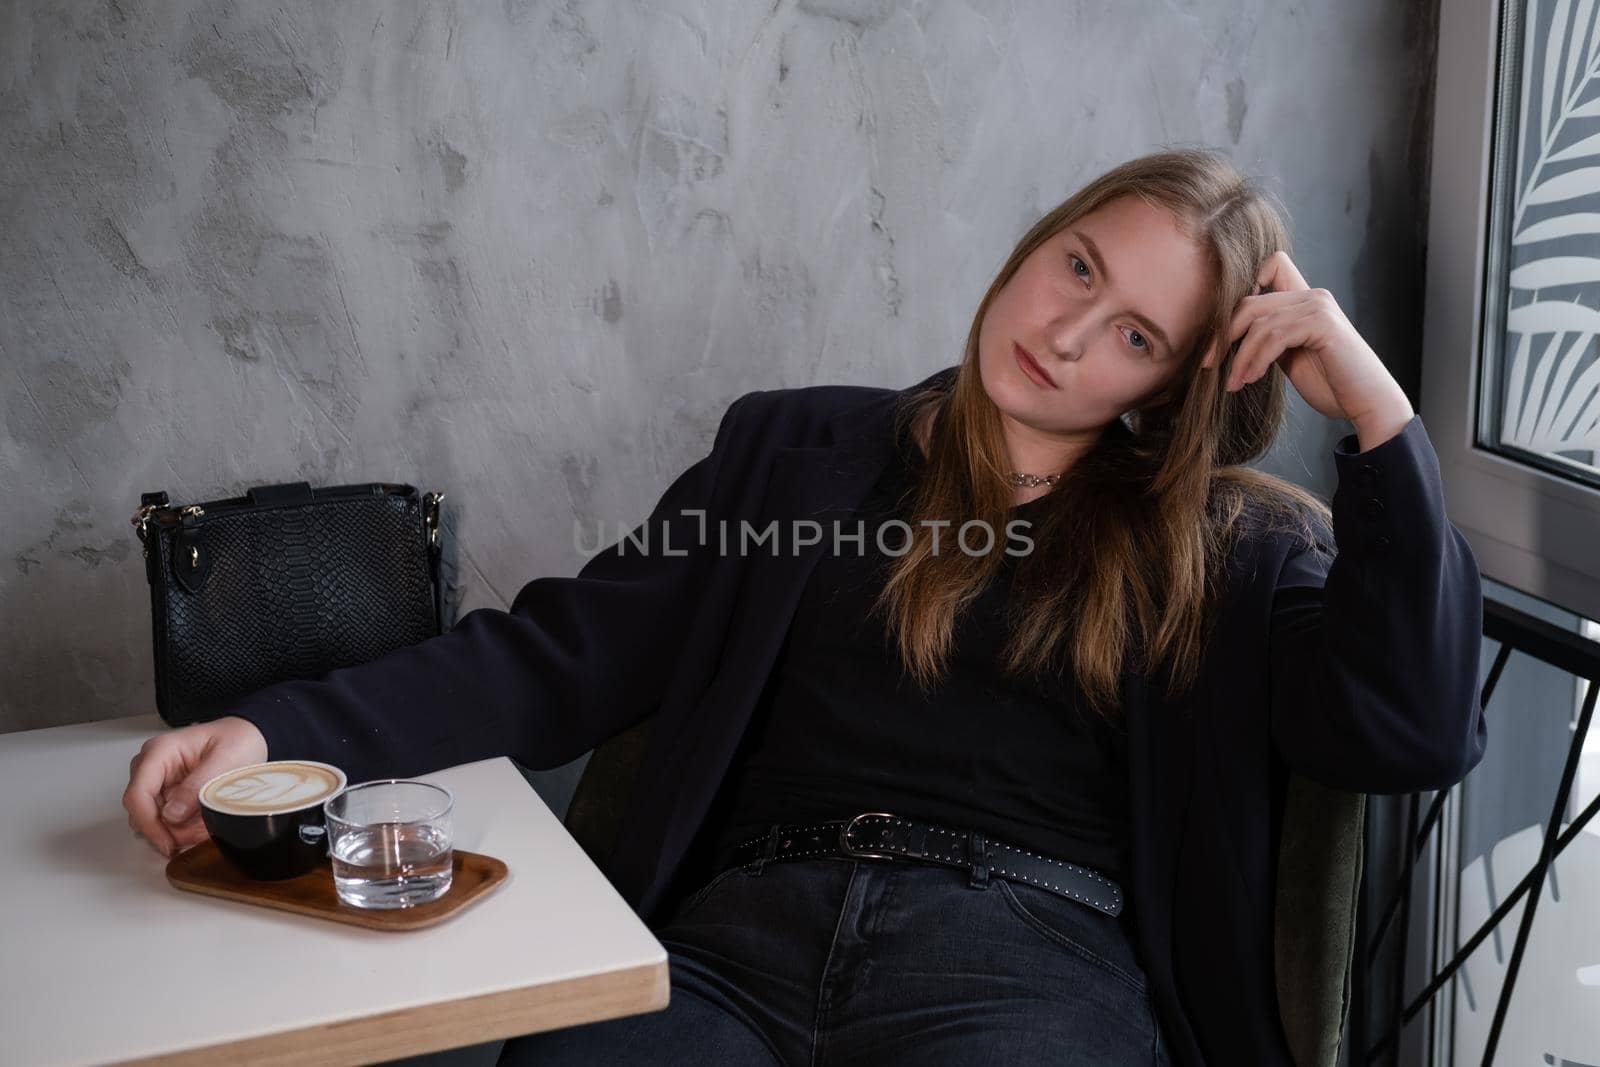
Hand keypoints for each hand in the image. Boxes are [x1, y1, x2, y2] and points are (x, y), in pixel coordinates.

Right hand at [121, 716, 267, 857]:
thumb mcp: (225, 759)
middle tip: (199, 835)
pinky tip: (205, 823)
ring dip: (180, 831)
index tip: (167, 843)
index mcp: (159, 752)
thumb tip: (171, 815)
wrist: (246, 736)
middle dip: (169, 831)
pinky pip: (169, 820)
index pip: (137, 795)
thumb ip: (197, 786)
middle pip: (142, 812)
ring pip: (156, 820)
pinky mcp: (168, 794)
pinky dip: (186, 827)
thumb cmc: (236, 739)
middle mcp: (151, 767)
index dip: (148, 824)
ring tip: (207, 826)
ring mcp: (158, 782)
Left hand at [1203, 251, 1413, 446]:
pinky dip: (1256, 359)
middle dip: (1223, 334)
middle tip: (1208, 364)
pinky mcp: (1323, 324)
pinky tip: (1250, 379)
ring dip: (1239, 357)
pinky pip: (1274, 336)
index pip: (1271, 265)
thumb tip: (1226, 339)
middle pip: (1250, 300)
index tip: (1224, 329)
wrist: (1366, 403)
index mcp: (1305, 299)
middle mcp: (1313, 296)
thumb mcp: (1289, 356)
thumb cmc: (1329, 383)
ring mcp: (1319, 307)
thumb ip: (1267, 339)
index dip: (1242, 288)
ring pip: (1259, 323)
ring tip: (1233, 383)